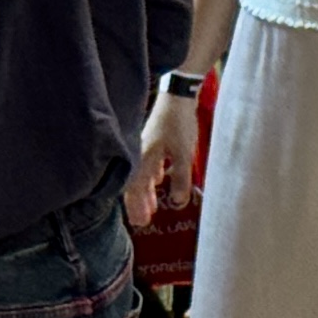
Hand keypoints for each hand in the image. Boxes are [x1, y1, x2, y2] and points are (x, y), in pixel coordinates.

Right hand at [129, 86, 200, 230]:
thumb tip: (177, 203)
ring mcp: (146, 147)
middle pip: (135, 185)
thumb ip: (181, 180)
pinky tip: (158, 181)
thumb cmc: (178, 123)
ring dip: (146, 192)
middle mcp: (140, 154)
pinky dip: (153, 176)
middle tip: (142, 221)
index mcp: (143, 159)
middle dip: (139, 203)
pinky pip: (149, 164)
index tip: (140, 222)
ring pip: (142, 175)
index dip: (136, 207)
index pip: (134, 190)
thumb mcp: (183, 155)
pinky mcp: (154, 140)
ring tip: (151, 207)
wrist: (178, 95)